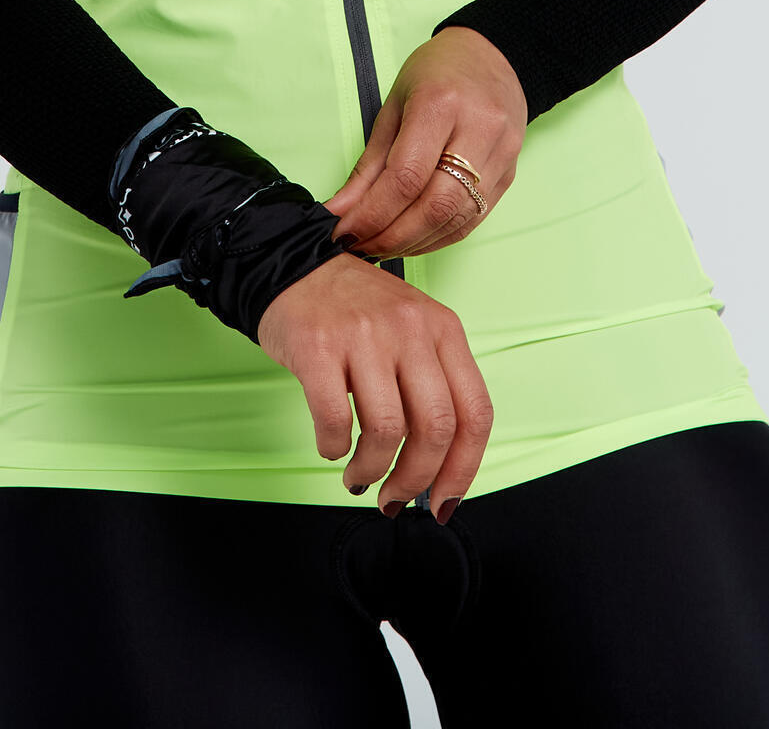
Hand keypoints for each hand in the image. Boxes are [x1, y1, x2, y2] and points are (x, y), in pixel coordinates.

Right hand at [256, 252, 492, 516]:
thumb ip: (431, 385)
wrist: (293, 266)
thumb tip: (440, 468)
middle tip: (395, 498)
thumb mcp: (411, 330)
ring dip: (372, 470)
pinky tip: (331, 445)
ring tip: (359, 474)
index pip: (474, 412)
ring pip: (387, 430)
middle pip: (435, 427)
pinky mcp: (318, 346)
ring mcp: (364, 335)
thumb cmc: (354, 310)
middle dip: (416, 479)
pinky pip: (335, 420)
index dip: (464, 469)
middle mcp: (409, 327)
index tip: (445, 502)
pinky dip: (333, 448)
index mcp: (442, 328)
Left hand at [324, 26, 526, 258]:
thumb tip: (341, 211)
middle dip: (391, 237)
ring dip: (413, 244)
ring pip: (456, 220)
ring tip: (381, 248)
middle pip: (434, 206)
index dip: (372, 214)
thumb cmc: (436, 73)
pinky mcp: (511, 174)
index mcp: (441, 104)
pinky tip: (412, 240)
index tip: (343, 231)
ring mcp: (501, 155)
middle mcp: (479, 130)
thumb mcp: (393, 105)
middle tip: (360, 248)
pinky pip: (473, 220)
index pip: (405, 177)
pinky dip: (438, 237)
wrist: (494, 56)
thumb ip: (369, 164)